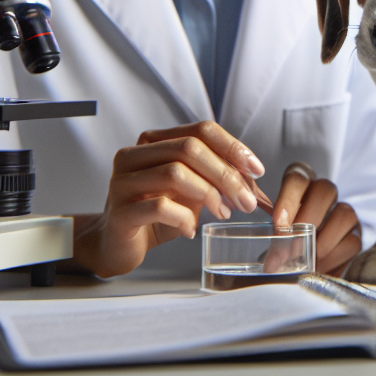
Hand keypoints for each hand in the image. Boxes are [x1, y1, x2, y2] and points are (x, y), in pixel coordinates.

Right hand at [70, 121, 263, 277]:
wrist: (118, 245)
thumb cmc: (157, 213)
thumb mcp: (191, 188)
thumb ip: (215, 175)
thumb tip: (254, 178)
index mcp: (153, 141)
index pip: (200, 130)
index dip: (232, 146)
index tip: (256, 169)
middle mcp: (134, 154)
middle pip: (190, 149)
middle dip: (226, 174)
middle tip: (246, 200)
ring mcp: (122, 181)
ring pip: (175, 172)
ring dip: (209, 194)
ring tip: (222, 212)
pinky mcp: (119, 211)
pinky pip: (160, 206)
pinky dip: (184, 218)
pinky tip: (190, 230)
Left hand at [271, 162, 361, 274]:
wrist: (302, 261)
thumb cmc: (284, 244)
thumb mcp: (275, 235)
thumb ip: (275, 238)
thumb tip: (273, 263)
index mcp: (300, 186)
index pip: (297, 179)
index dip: (288, 199)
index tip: (278, 224)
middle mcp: (325, 193)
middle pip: (325, 190)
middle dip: (308, 220)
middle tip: (293, 247)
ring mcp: (344, 212)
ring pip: (344, 214)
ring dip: (323, 241)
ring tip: (307, 262)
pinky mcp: (356, 234)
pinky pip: (352, 242)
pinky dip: (334, 258)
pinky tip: (320, 268)